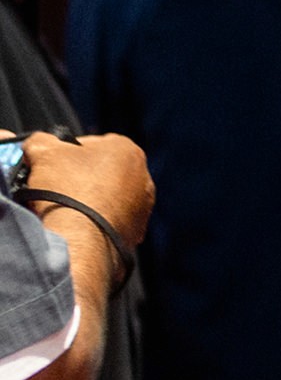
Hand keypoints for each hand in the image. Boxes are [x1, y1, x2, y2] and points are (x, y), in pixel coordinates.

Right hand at [19, 131, 153, 251]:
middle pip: (101, 172)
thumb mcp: (43, 152)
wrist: (80, 237)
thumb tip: (37, 143)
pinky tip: (76, 224)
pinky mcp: (136, 231)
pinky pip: (110, 221)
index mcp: (127, 150)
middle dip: (78, 177)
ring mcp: (142, 207)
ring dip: (86, 200)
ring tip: (62, 207)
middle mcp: (143, 177)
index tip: (51, 163)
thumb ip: (41, 141)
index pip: (91, 144)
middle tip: (54, 185)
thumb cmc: (68, 190)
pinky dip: (95, 221)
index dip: (66, 152)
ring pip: (106, 198)